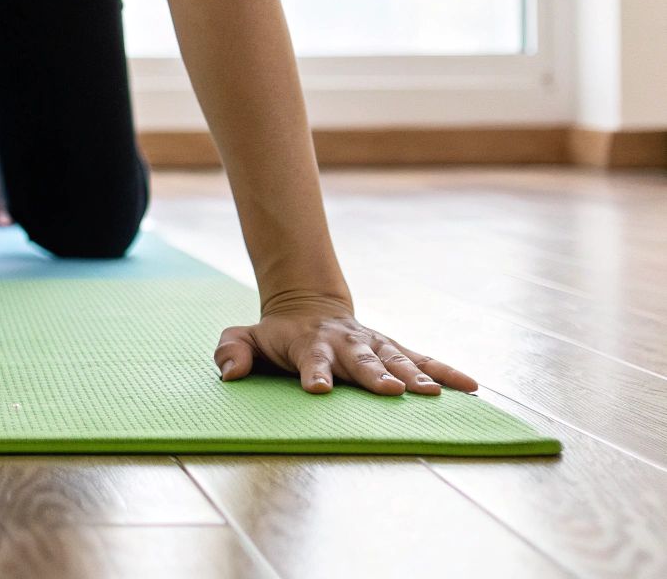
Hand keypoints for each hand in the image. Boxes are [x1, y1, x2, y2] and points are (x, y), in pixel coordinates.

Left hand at [213, 294, 477, 395]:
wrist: (308, 307)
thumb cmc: (275, 334)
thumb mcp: (244, 336)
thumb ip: (232, 350)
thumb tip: (230, 372)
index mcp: (309, 343)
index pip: (310, 359)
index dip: (314, 373)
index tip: (317, 389)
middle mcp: (345, 343)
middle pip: (361, 360)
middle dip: (375, 376)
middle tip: (391, 391)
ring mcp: (372, 345)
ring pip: (395, 359)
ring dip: (413, 376)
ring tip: (431, 393)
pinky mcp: (392, 350)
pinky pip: (422, 359)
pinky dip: (445, 371)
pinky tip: (470, 386)